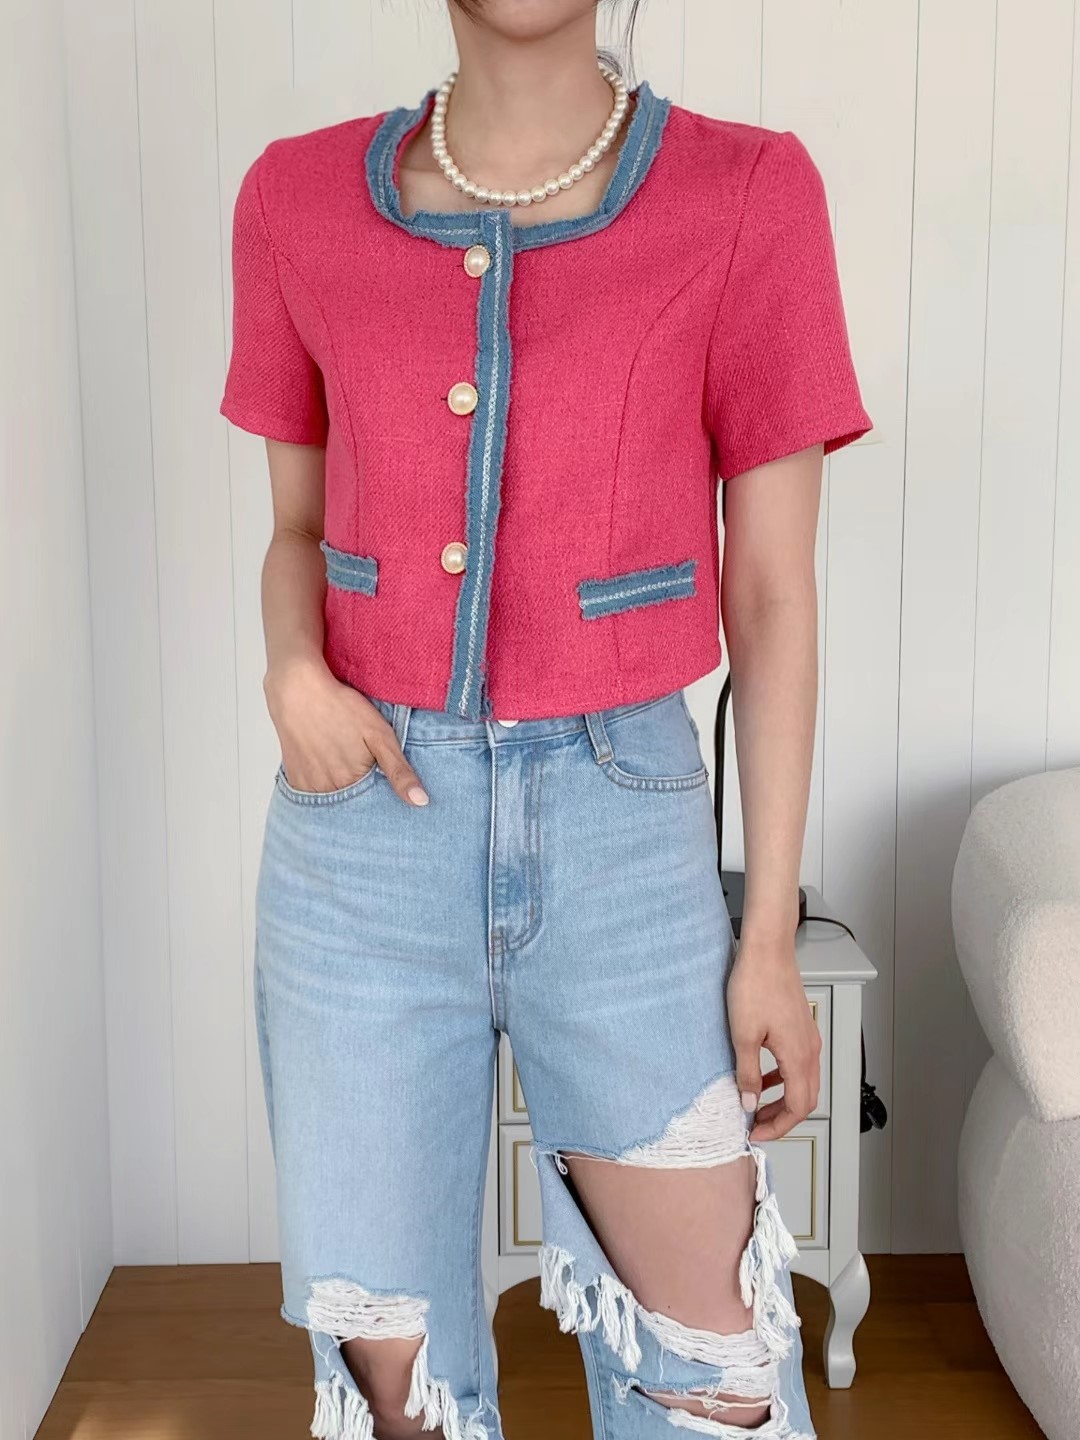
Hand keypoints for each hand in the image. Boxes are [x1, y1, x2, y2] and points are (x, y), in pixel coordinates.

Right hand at [264, 658, 428, 806]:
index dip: (380, 792)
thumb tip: (421, 802)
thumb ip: (399, 771)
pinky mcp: (295, 779)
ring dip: (341, 788)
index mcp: (354, 784)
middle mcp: (329, 792)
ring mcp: (309, 787)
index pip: (373, 805)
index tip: (379, 775)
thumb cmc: (342, 708)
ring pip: (333, 799)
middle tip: (357, 757)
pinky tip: (326, 760)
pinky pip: (313, 792)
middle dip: (361, 791)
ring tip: (341, 758)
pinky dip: (323, 783)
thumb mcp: (380, 735)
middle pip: (352, 803)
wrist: (298, 690)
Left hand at [726, 935, 820, 1141]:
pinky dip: (783, 1077)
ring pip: (803, 1081)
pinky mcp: (801, 1026)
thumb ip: (748, 1073)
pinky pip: (797, 1063)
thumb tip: (749, 1102)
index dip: (779, 1126)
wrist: (768, 949)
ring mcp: (808, 1037)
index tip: (756, 1133)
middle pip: (805, 1098)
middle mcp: (810, 1049)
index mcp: (799, 1056)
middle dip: (782, 1117)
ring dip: (782, 1098)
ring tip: (757, 1104)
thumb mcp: (743, 1035)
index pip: (799, 1107)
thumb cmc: (756, 984)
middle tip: (757, 1125)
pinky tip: (762, 1075)